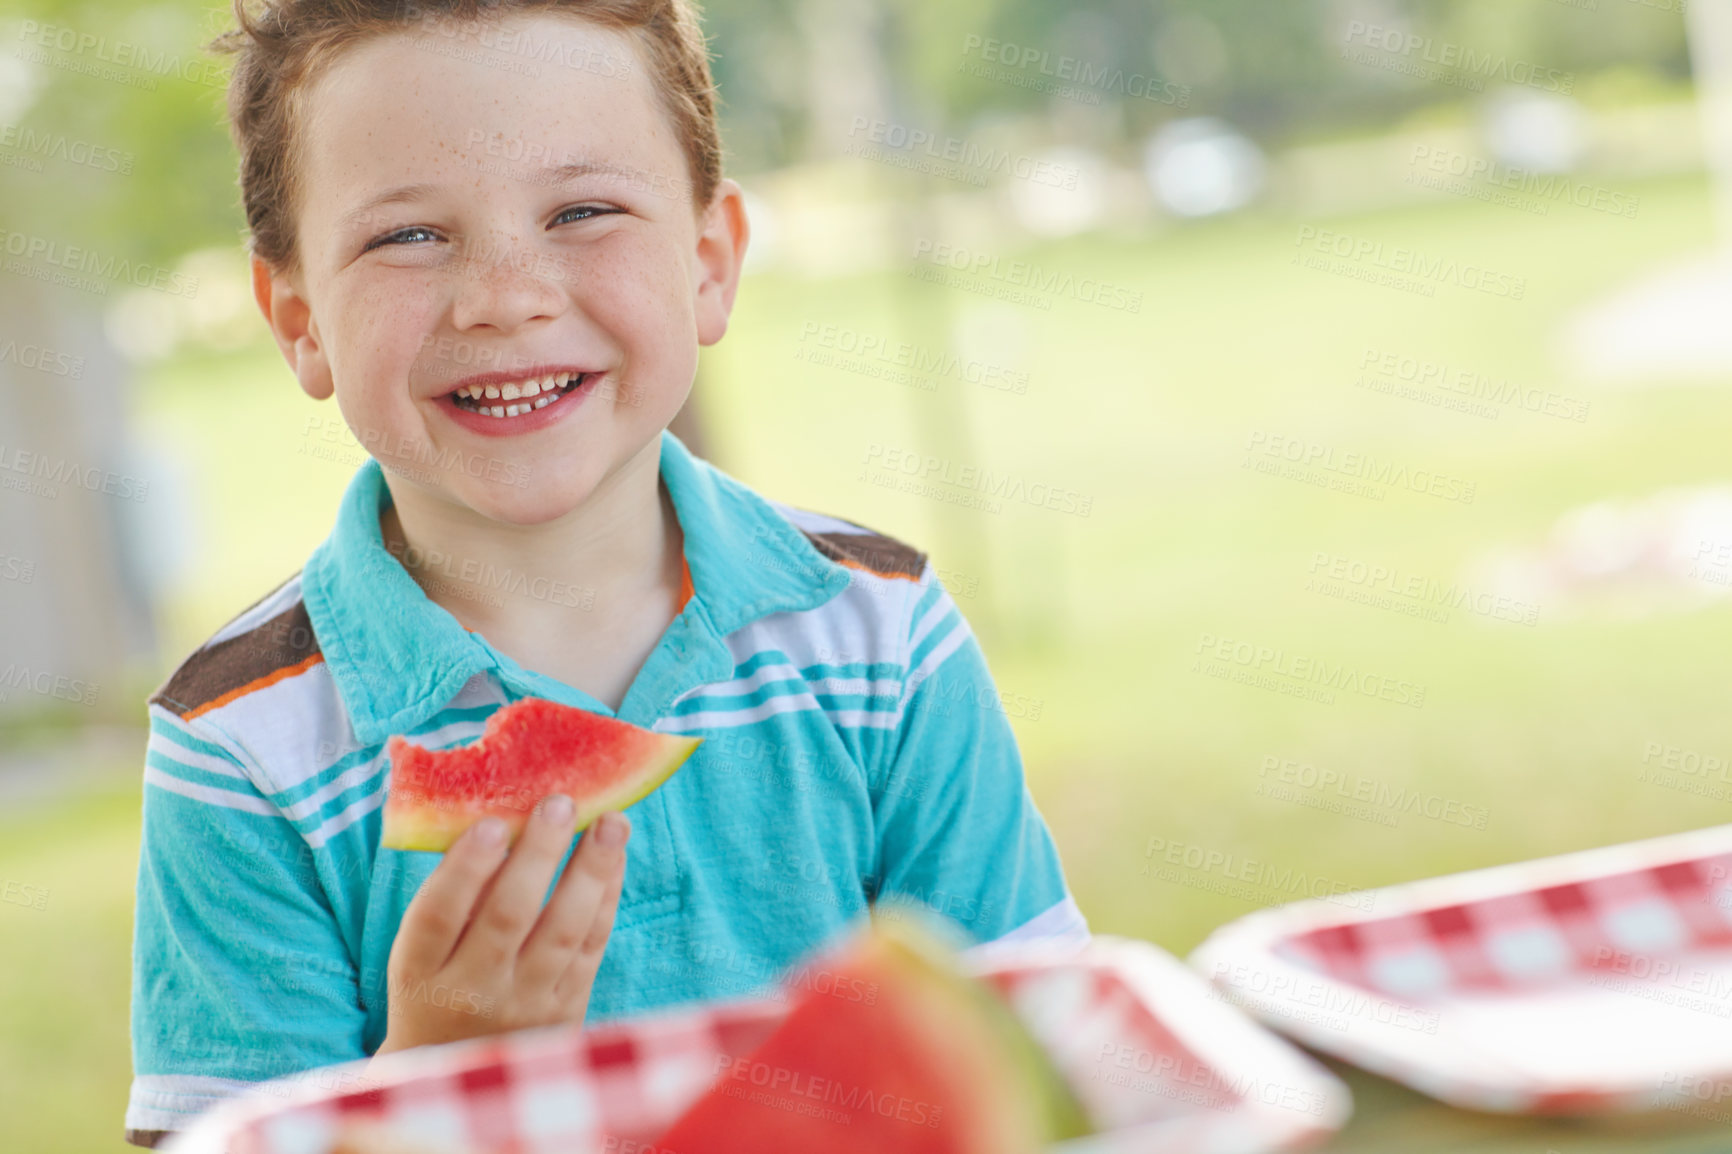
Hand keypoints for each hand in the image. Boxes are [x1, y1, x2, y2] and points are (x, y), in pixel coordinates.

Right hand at [371, 797, 629, 1057]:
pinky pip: (591, 948)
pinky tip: (614, 859)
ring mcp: (523, 1006)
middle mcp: (471, 993)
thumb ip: (451, 897)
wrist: (457, 1073)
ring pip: (563, 931)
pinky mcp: (565, 1012)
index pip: (437, 916)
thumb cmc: (436, 988)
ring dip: (591, 870)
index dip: (465, 868)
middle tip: (560, 803)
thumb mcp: (419, 954)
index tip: (492, 822)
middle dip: (538, 855)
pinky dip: (606, 899)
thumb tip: (500, 817)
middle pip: (507, 917)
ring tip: (611, 822)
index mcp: (419, 973)